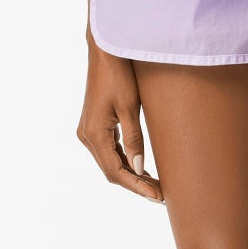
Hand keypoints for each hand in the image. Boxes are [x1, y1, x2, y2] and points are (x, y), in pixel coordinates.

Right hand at [78, 44, 164, 201]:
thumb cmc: (120, 75)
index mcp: (94, 134)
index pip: (116, 171)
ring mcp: (88, 132)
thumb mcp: (130, 107)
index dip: (137, 186)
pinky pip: (109, 151)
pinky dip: (124, 161)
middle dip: (135, 184)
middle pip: (111, 171)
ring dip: (130, 174)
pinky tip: (141, 168)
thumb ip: (134, 139)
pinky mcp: (94, 126)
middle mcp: (86, 136)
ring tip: (155, 185)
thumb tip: (138, 168)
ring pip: (110, 163)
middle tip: (161, 195)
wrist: (105, 52)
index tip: (158, 197)